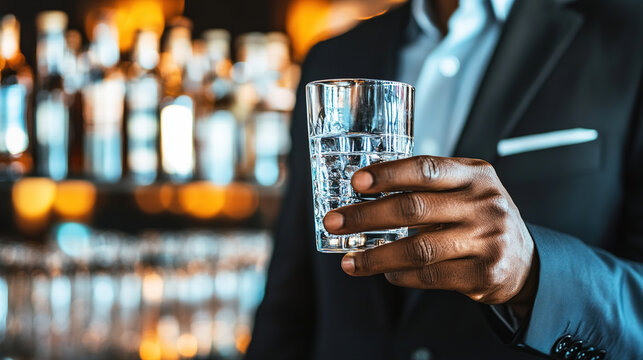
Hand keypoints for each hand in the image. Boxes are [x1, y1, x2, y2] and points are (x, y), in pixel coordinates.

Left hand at [323, 156, 538, 318]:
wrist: (525, 260)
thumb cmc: (481, 217)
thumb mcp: (466, 189)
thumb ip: (428, 186)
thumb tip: (365, 192)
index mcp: (475, 175)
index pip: (426, 169)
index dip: (388, 174)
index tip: (356, 182)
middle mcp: (484, 204)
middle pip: (414, 209)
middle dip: (366, 216)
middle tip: (334, 222)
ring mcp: (487, 240)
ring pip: (418, 249)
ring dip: (376, 257)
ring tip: (349, 261)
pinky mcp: (484, 274)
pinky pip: (430, 276)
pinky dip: (401, 275)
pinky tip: (385, 272)